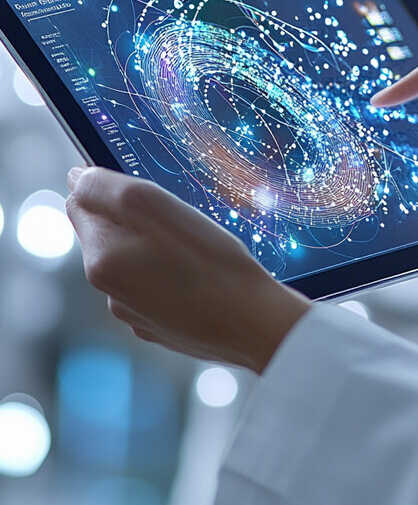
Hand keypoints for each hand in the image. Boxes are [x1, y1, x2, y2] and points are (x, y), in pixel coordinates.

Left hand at [66, 167, 309, 372]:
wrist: (255, 323)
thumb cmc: (213, 263)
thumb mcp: (156, 206)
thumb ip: (106, 188)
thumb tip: (77, 178)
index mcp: (101, 259)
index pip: (81, 203)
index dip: (113, 187)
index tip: (153, 195)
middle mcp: (110, 291)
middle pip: (110, 233)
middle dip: (139, 220)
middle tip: (183, 219)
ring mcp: (136, 313)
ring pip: (137, 260)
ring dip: (158, 246)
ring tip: (199, 247)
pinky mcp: (163, 326)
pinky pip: (158, 286)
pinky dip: (174, 274)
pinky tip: (203, 275)